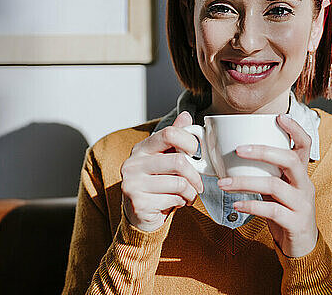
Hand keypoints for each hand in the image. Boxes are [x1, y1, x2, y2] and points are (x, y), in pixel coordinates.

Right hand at [120, 111, 203, 231]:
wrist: (139, 214)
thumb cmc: (156, 183)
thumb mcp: (165, 158)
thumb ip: (175, 138)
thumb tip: (186, 116)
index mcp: (141, 149)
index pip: (168, 133)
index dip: (189, 141)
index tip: (195, 152)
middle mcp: (133, 164)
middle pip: (178, 161)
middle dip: (195, 175)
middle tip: (199, 184)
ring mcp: (133, 184)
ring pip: (179, 183)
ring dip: (191, 192)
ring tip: (189, 195)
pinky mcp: (138, 203)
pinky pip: (173, 199)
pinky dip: (182, 202)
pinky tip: (178, 203)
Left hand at [217, 114, 317, 256]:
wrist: (302, 247)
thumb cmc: (285, 213)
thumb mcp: (278, 191)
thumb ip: (265, 174)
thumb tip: (234, 157)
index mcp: (300, 174)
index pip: (304, 145)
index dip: (295, 129)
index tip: (279, 116)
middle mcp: (304, 185)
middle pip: (290, 160)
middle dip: (263, 151)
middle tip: (238, 150)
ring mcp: (302, 204)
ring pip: (275, 185)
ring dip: (245, 182)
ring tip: (223, 183)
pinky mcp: (295, 222)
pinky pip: (271, 210)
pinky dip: (251, 205)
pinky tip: (236, 205)